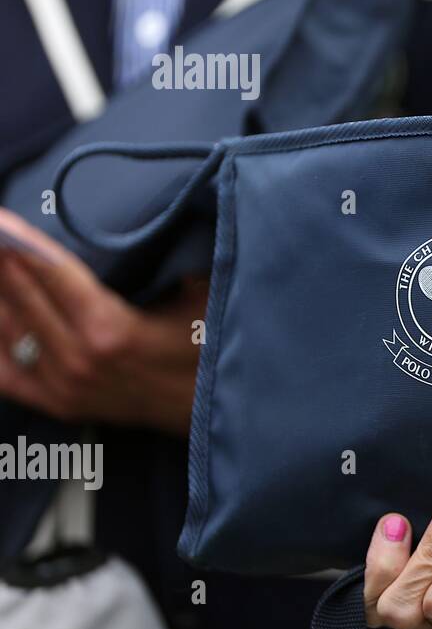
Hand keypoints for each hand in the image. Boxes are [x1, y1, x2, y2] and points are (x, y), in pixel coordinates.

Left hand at [0, 208, 203, 434]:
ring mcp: (62, 386)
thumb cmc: (212, 349)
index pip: (49, 271)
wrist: (212, 411)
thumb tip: (153, 217)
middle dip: (1, 259)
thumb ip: (173, 258)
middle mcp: (77, 359)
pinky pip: (3, 370)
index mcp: (110, 329)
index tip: (0, 217)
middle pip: (19, 294)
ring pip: (5, 329)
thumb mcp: (203, 295)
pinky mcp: (58, 404)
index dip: (19, 239)